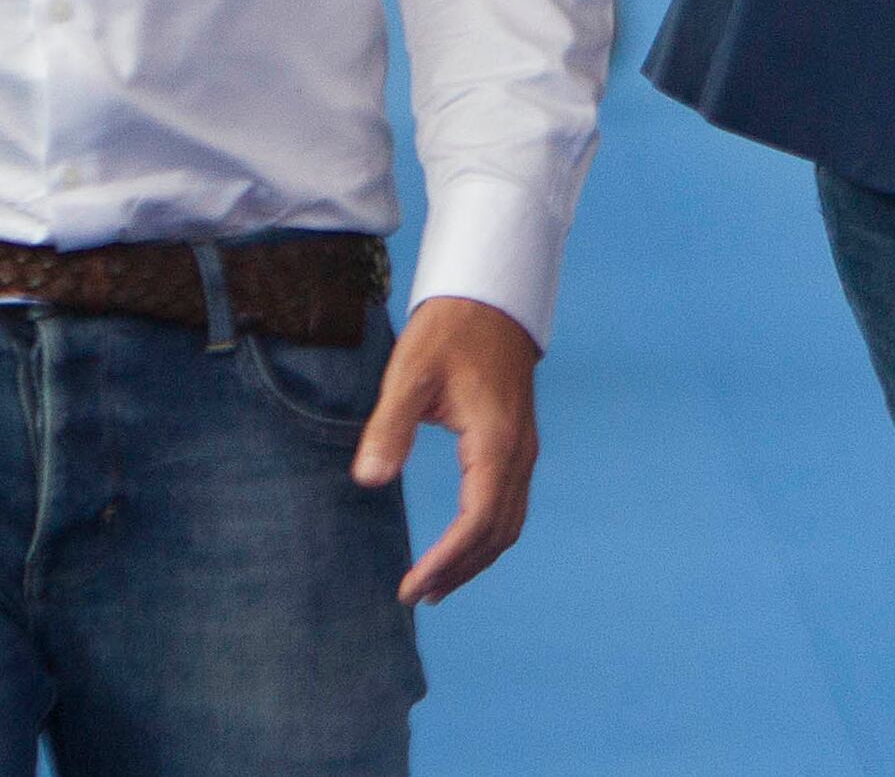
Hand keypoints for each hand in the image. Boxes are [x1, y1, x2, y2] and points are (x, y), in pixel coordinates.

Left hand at [354, 293, 542, 603]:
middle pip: (498, 532)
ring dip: (475, 559)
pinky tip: (461, 545)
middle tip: (415, 595)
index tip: (411, 586)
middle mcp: (519, 453)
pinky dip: (486, 536)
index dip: (446, 560)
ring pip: (509, 523)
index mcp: (496, 441)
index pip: (478, 520)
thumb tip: (369, 480)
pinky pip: (510, 505)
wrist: (490, 298)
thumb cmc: (449, 331)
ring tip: (435, 584)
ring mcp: (524, 450)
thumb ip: (390, 427)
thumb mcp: (409, 373)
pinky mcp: (519, 445)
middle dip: (459, 570)